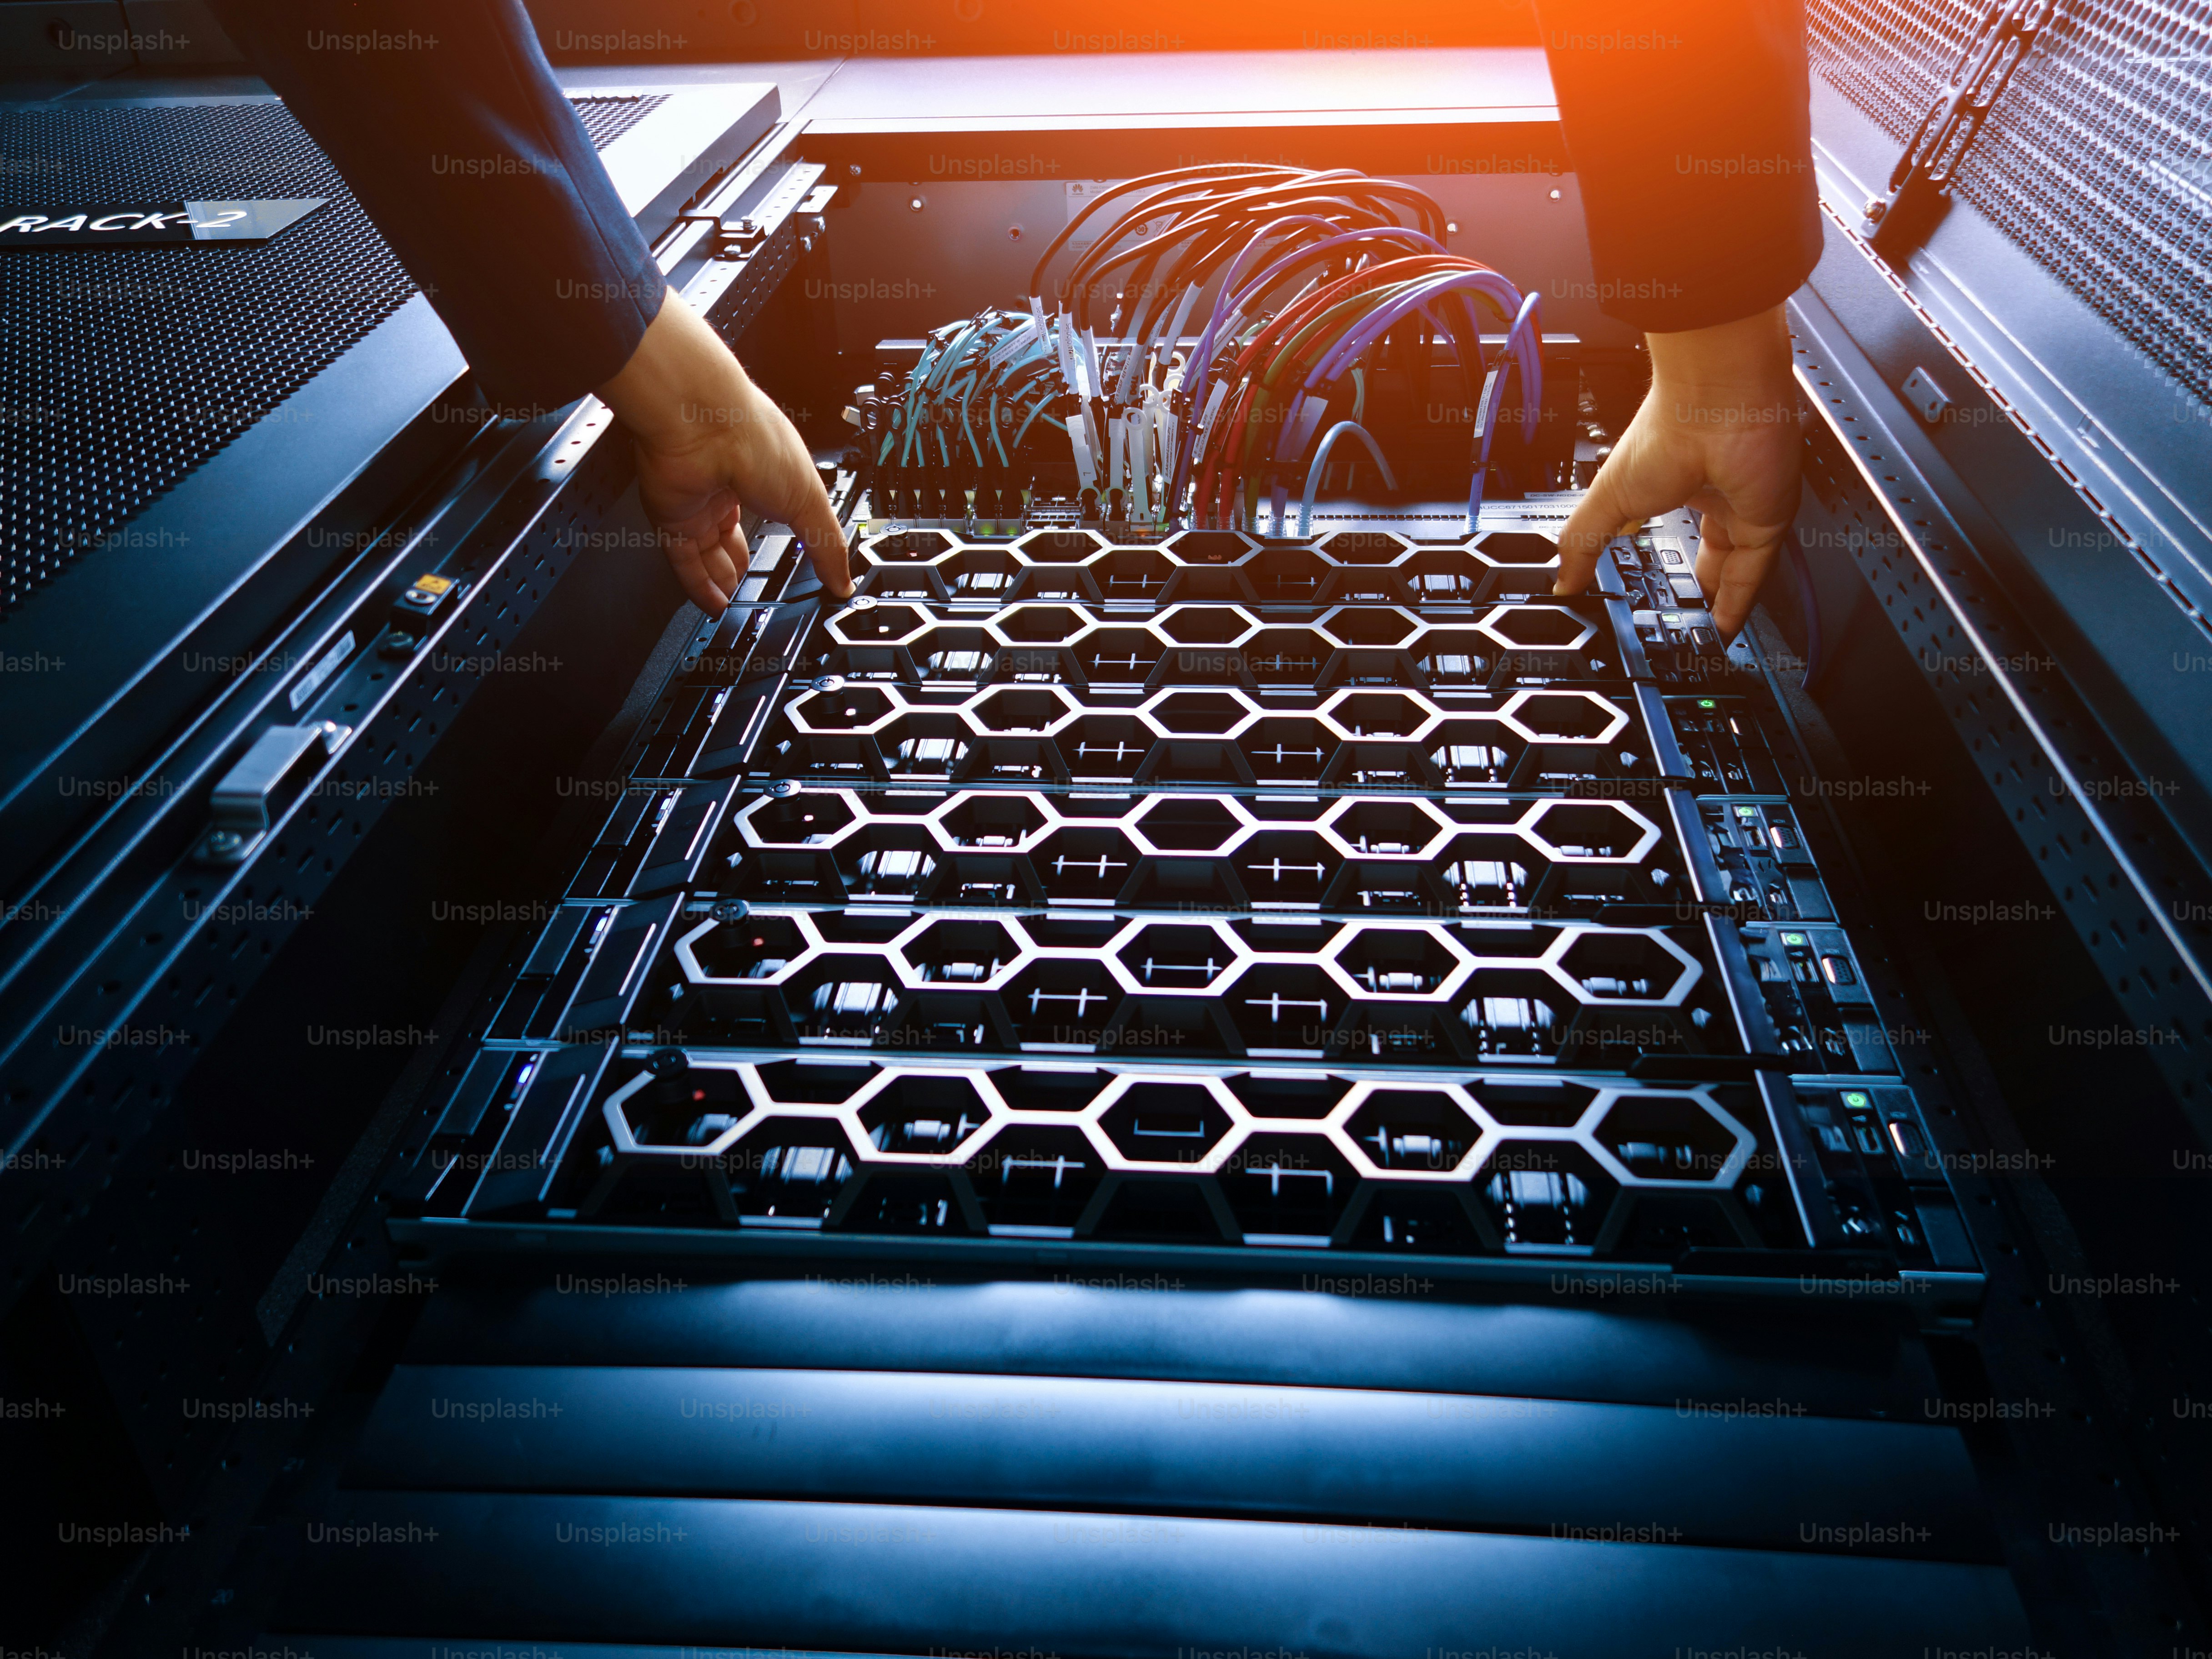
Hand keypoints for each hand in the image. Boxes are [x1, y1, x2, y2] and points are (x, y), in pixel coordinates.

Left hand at [595, 288, 851, 610]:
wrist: (701, 424)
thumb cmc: (754, 438)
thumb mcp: (810, 500)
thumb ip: (827, 546)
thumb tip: (844, 580)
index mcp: (766, 474)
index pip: (774, 516)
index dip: (781, 543)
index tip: (793, 568)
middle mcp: (729, 487)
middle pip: (734, 536)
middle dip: (744, 564)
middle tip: (753, 588)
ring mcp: (698, 502)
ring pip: (707, 552)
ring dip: (720, 580)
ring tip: (733, 603)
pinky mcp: (671, 517)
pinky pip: (682, 560)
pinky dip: (698, 586)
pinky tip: (713, 604)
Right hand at [1553, 304, 1800, 638]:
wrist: (1714, 403)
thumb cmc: (1665, 432)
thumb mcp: (1608, 498)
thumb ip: (1582, 542)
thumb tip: (1562, 580)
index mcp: (1678, 486)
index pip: (1677, 534)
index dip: (1668, 565)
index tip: (1656, 591)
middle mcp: (1717, 497)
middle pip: (1712, 554)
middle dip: (1699, 588)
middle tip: (1688, 619)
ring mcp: (1745, 509)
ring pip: (1736, 568)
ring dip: (1720, 602)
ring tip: (1705, 634)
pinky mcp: (1768, 521)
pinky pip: (1755, 573)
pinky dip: (1740, 604)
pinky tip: (1725, 627)